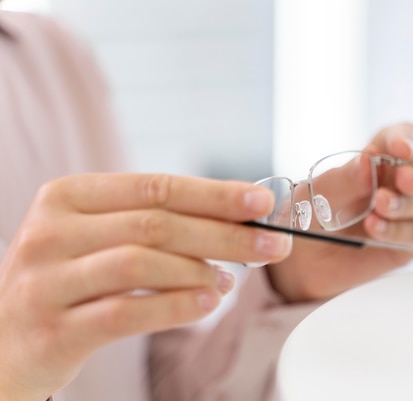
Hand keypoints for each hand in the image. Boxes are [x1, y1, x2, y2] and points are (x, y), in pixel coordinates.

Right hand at [0, 174, 290, 400]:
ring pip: (140, 264)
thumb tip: (235, 220)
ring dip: (199, 269)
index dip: (214, 194)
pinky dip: (174, 306)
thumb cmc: (68, 279)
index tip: (262, 202)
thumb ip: (156, 225)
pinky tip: (207, 302)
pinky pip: (124, 313)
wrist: (4, 339)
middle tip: (271, 244)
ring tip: (231, 280)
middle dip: (224, 233)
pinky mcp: (51, 330)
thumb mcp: (99, 238)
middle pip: (155, 224)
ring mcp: (47, 281)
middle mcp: (52, 231)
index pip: (156, 187)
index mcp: (69, 196)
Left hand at [266, 123, 412, 301]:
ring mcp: (410, 213)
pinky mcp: (410, 242)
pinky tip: (375, 228)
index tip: (402, 149)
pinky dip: (397, 230)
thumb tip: (370, 157)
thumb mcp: (319, 191)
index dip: (408, 139)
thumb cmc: (311, 214)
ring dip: (404, 204)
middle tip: (404, 181)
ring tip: (378, 207)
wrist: (303, 257)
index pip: (406, 137)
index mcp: (381, 158)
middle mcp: (401, 182)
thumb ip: (346, 177)